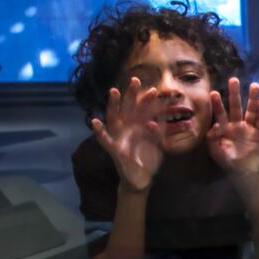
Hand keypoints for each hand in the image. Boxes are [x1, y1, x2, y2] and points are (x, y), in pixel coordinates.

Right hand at [91, 77, 162, 191]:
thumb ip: (159, 132)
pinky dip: (99, 131)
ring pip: (115, 118)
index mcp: (138, 127)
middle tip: (135, 79)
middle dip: (132, 94)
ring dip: (114, 105)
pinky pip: (104, 140)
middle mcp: (127, 129)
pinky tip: (95, 122)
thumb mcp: (156, 144)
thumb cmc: (148, 159)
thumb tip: (163, 119)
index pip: (143, 110)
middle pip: (129, 108)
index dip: (148, 100)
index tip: (156, 90)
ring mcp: (119, 137)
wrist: (142, 179)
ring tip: (114, 91)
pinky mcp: (114, 150)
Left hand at [207, 78, 258, 175]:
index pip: (220, 113)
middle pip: (235, 106)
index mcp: (224, 129)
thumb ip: (213, 138)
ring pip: (250, 111)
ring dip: (252, 99)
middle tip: (234, 79)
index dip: (217, 104)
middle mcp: (236, 125)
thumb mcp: (215, 151)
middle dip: (234, 93)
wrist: (243, 173)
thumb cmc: (227, 162)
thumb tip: (214, 126)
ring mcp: (248, 129)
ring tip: (255, 86)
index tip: (213, 92)